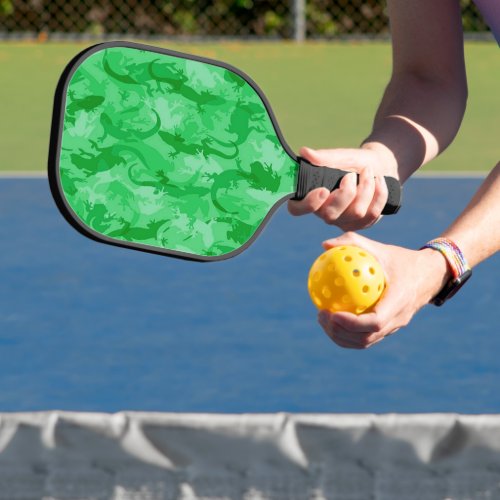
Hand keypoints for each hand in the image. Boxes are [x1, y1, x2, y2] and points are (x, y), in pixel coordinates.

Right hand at [288, 145, 397, 230]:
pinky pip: (372, 214)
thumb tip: (304, 152)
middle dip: (346, 193)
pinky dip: (379, 193)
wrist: (379, 167)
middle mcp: (324, 212)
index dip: (308, 204)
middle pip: (330, 215)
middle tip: (351, 175)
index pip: (297, 209)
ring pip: (356, 213)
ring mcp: (343, 221)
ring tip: (368, 172)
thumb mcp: (341, 156)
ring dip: (366, 188)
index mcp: (312, 196)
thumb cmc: (354, 162)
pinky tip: (379, 181)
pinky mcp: (361, 224)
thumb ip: (324, 157)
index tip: (323, 190)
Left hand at [316, 232, 450, 348]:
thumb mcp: (380, 248)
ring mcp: (394, 327)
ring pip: (365, 342)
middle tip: (321, 315)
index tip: (332, 313)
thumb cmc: (401, 259)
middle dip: (340, 332)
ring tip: (322, 319)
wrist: (429, 275)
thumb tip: (324, 245)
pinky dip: (347, 334)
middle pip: (366, 338)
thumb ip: (353, 243)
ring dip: (341, 336)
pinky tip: (332, 318)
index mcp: (399, 301)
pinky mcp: (389, 329)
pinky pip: (366, 337)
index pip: (375, 322)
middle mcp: (398, 319)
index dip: (352, 323)